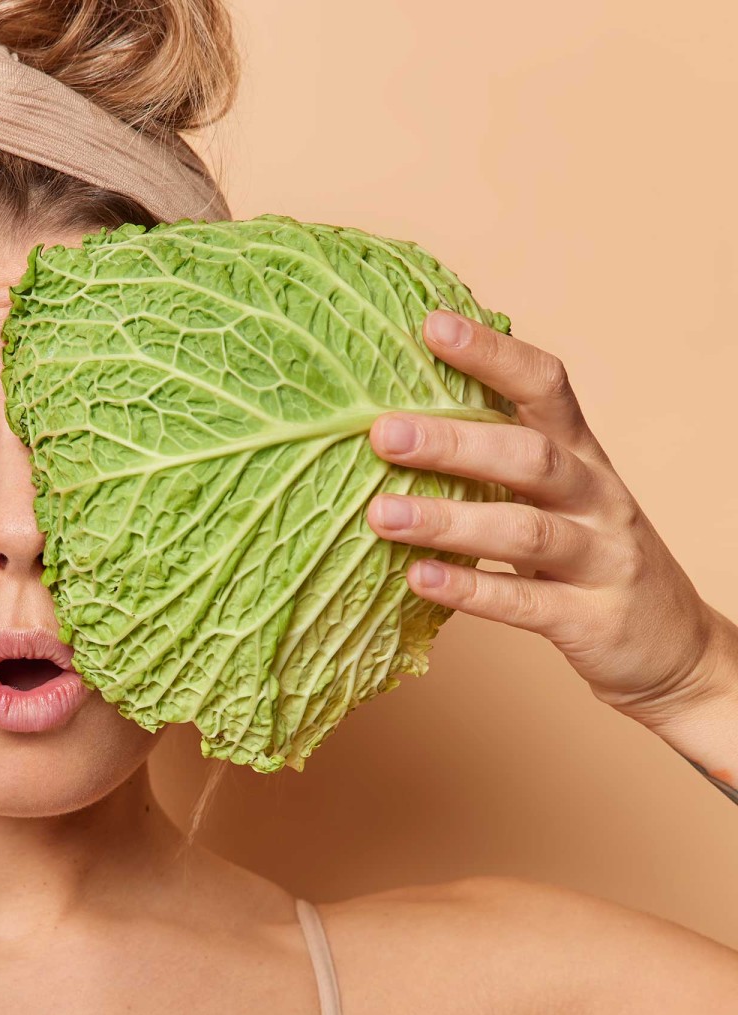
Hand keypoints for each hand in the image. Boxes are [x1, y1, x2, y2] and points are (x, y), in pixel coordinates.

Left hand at [365, 308, 727, 724]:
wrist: (673, 648)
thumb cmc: (588, 561)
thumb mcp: (557, 498)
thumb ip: (497, 461)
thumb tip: (401, 418)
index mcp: (582, 456)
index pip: (545, 387)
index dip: (493, 353)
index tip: (431, 325)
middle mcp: (596, 498)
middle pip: (529, 455)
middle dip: (452, 441)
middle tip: (381, 432)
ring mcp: (599, 559)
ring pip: (525, 530)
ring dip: (448, 521)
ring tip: (380, 514)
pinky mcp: (590, 620)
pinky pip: (525, 604)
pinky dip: (470, 591)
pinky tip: (418, 579)